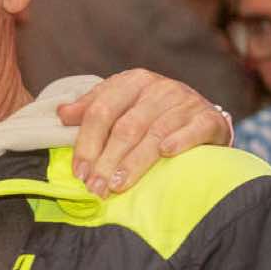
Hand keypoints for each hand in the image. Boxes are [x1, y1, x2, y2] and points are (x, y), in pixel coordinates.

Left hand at [59, 69, 231, 196]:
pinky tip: (166, 154)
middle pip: (126, 127)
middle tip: (95, 187)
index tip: (79, 172)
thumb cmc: (152, 114)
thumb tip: (61, 114)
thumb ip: (91, 109)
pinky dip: (179, 141)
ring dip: (134, 162)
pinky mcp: (209, 118)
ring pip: (155, 133)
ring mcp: (186, 101)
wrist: (202, 116)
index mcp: (132, 82)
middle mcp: (159, 88)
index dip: (86, 143)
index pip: (100, 111)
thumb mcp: (121, 105)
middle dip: (107, 161)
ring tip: (118, 185)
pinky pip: (193, 129)